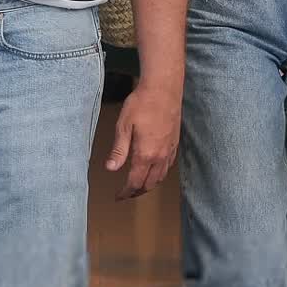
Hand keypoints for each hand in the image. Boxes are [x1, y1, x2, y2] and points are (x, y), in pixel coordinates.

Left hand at [105, 79, 181, 199]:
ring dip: (149, 185)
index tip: (118, 196)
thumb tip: (111, 168)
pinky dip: (159, 174)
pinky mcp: (175, 143)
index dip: (126, 192)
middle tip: (126, 194)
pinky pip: (168, 166)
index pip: (135, 182)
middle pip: (149, 184)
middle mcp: (160, 156)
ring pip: (160, 177)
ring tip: (138, 186)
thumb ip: (119, 149)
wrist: (163, 89)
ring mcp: (169, 150)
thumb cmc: (142, 104)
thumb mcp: (124, 126)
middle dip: (137, 192)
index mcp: (145, 154)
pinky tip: (154, 170)